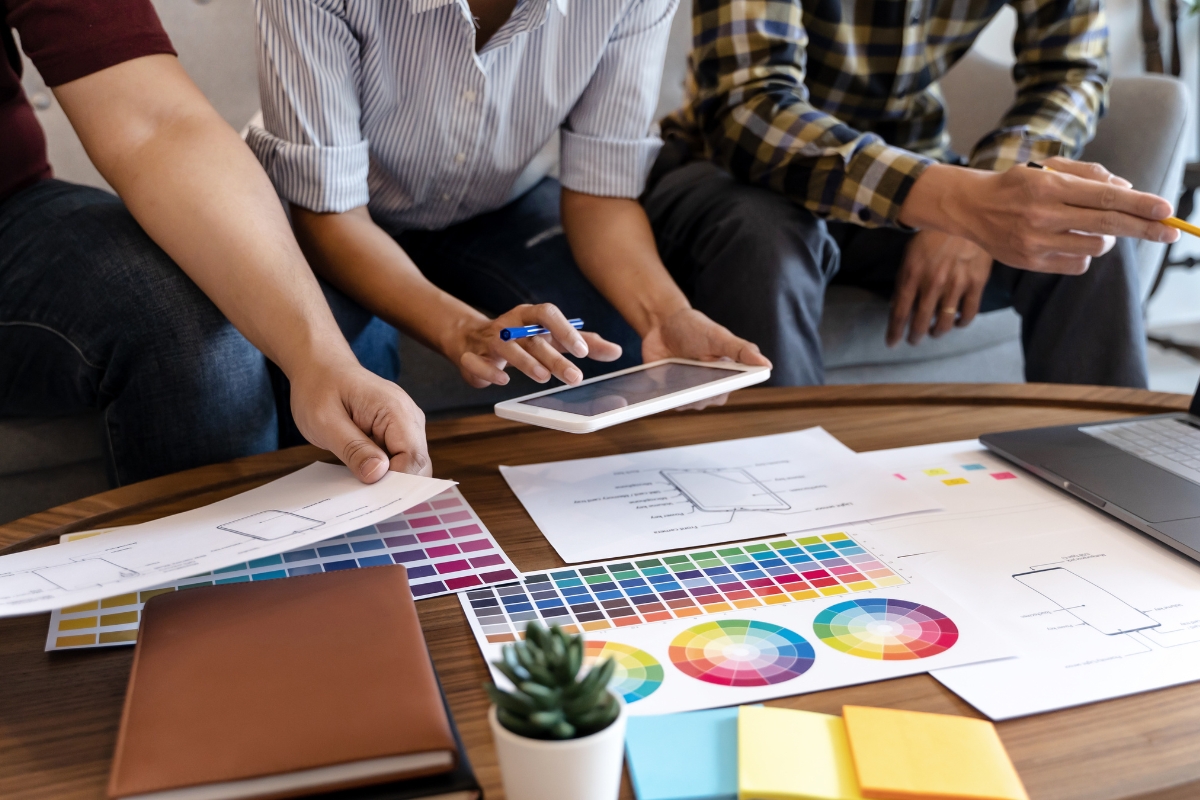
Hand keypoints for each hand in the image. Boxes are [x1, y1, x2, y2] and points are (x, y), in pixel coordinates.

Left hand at [289, 361, 429, 482]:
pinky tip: (361, 472)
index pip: (412, 458)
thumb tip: (378, 475)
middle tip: (362, 496)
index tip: (371, 498)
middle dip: (395, 485)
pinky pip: (399, 460)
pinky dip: (383, 472)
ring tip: (358, 481)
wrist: (320, 367)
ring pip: (411, 466)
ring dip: (388, 480)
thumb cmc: (319, 388)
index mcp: (395, 410)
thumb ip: (353, 448)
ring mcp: (406, 425)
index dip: (396, 483)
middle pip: (418, 465)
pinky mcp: (398, 433)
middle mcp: (409, 417)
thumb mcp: (325, 421)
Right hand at [445, 303, 622, 387]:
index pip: (547, 314)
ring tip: (544, 377)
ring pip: (506, 347)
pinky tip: (503, 381)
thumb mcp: (552, 337)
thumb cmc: (521, 338)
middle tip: (575, 377)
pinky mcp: (470, 357)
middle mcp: (509, 324)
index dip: (565, 330)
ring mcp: (489, 340)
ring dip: (525, 362)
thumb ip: (584, 342)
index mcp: (529, 316)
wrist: (472, 339)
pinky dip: (488, 371)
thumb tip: (617, 352)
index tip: (582, 351)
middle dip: (553, 357)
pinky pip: (476, 361)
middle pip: (532, 338)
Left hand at [641, 308, 771, 409]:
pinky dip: (662, 394)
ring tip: (675, 373)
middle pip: (702, 402)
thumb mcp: (719, 336)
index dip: (715, 390)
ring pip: (684, 404)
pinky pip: (665, 402)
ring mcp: (688, 391)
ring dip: (678, 392)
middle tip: (689, 375)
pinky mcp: (668, 392)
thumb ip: (742, 350)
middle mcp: (708, 387)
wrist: (663, 324)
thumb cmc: (695, 328)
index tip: (708, 381)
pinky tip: (660, 382)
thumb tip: (766, 365)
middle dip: (694, 390)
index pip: (723, 393)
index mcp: (727, 376)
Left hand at [888, 230, 992, 345]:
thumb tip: (896, 305)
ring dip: (937, 332)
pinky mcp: (976, 283)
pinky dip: (961, 322)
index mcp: (911, 275)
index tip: (891, 344)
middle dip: (915, 336)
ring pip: (945, 322)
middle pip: (921, 322)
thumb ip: (904, 280)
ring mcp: (956, 285)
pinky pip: (969, 313)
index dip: (894, 332)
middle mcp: (932, 284)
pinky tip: (957, 321)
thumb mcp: (910, 254)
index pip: (899, 312)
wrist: (965, 214)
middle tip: (914, 340)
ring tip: (935, 332)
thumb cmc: (932, 233)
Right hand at [899, 158, 1179, 274]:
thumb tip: (1128, 189)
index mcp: (1048, 186)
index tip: (1166, 209)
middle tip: (1172, 232)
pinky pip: (1076, 264)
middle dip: (1144, 228)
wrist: (970, 207)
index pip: (1103, 197)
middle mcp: (1041, 215)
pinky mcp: (1030, 262)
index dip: (1139, 204)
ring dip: (1107, 239)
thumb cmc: (1017, 184)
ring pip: (1095, 247)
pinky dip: (1085, 254)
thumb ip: (1089, 175)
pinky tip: (1072, 241)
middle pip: (1106, 225)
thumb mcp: (1050, 167)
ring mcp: (1035, 242)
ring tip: (1094, 228)